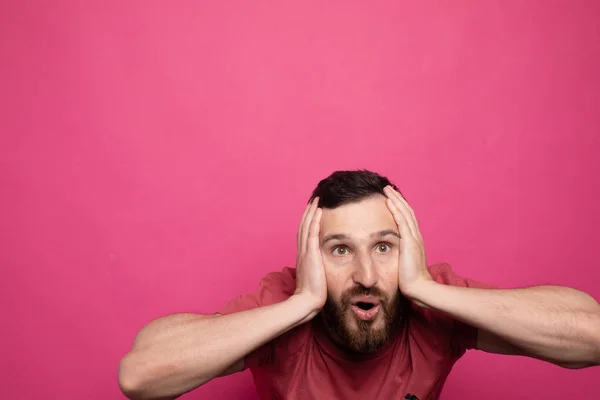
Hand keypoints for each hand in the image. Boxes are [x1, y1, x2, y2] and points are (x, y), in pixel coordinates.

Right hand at [294, 197, 326, 316]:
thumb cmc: (313, 293)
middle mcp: (302, 251)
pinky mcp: (310, 255)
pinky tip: (319, 211)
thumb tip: (324, 268)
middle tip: (314, 199)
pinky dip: (314, 221)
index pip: (305, 234)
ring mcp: (305, 252)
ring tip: (316, 200)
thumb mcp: (316, 277)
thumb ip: (318, 269)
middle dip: (308, 212)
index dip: (308, 221)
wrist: (307, 302)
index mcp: (304, 256)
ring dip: (311, 212)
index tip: (314, 211)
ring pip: (306, 226)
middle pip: (303, 226)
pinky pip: (312, 233)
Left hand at [384, 186, 432, 300]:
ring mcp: (414, 238)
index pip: (407, 218)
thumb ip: (398, 254)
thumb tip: (387, 251)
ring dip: (396, 200)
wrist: (419, 288)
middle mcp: (416, 236)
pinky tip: (389, 202)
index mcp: (415, 240)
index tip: (391, 198)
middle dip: (397, 199)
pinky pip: (402, 222)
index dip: (399, 207)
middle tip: (388, 188)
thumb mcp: (403, 263)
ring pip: (405, 213)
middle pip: (407, 211)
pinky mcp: (410, 242)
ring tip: (387, 190)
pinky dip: (396, 210)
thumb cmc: (409, 280)